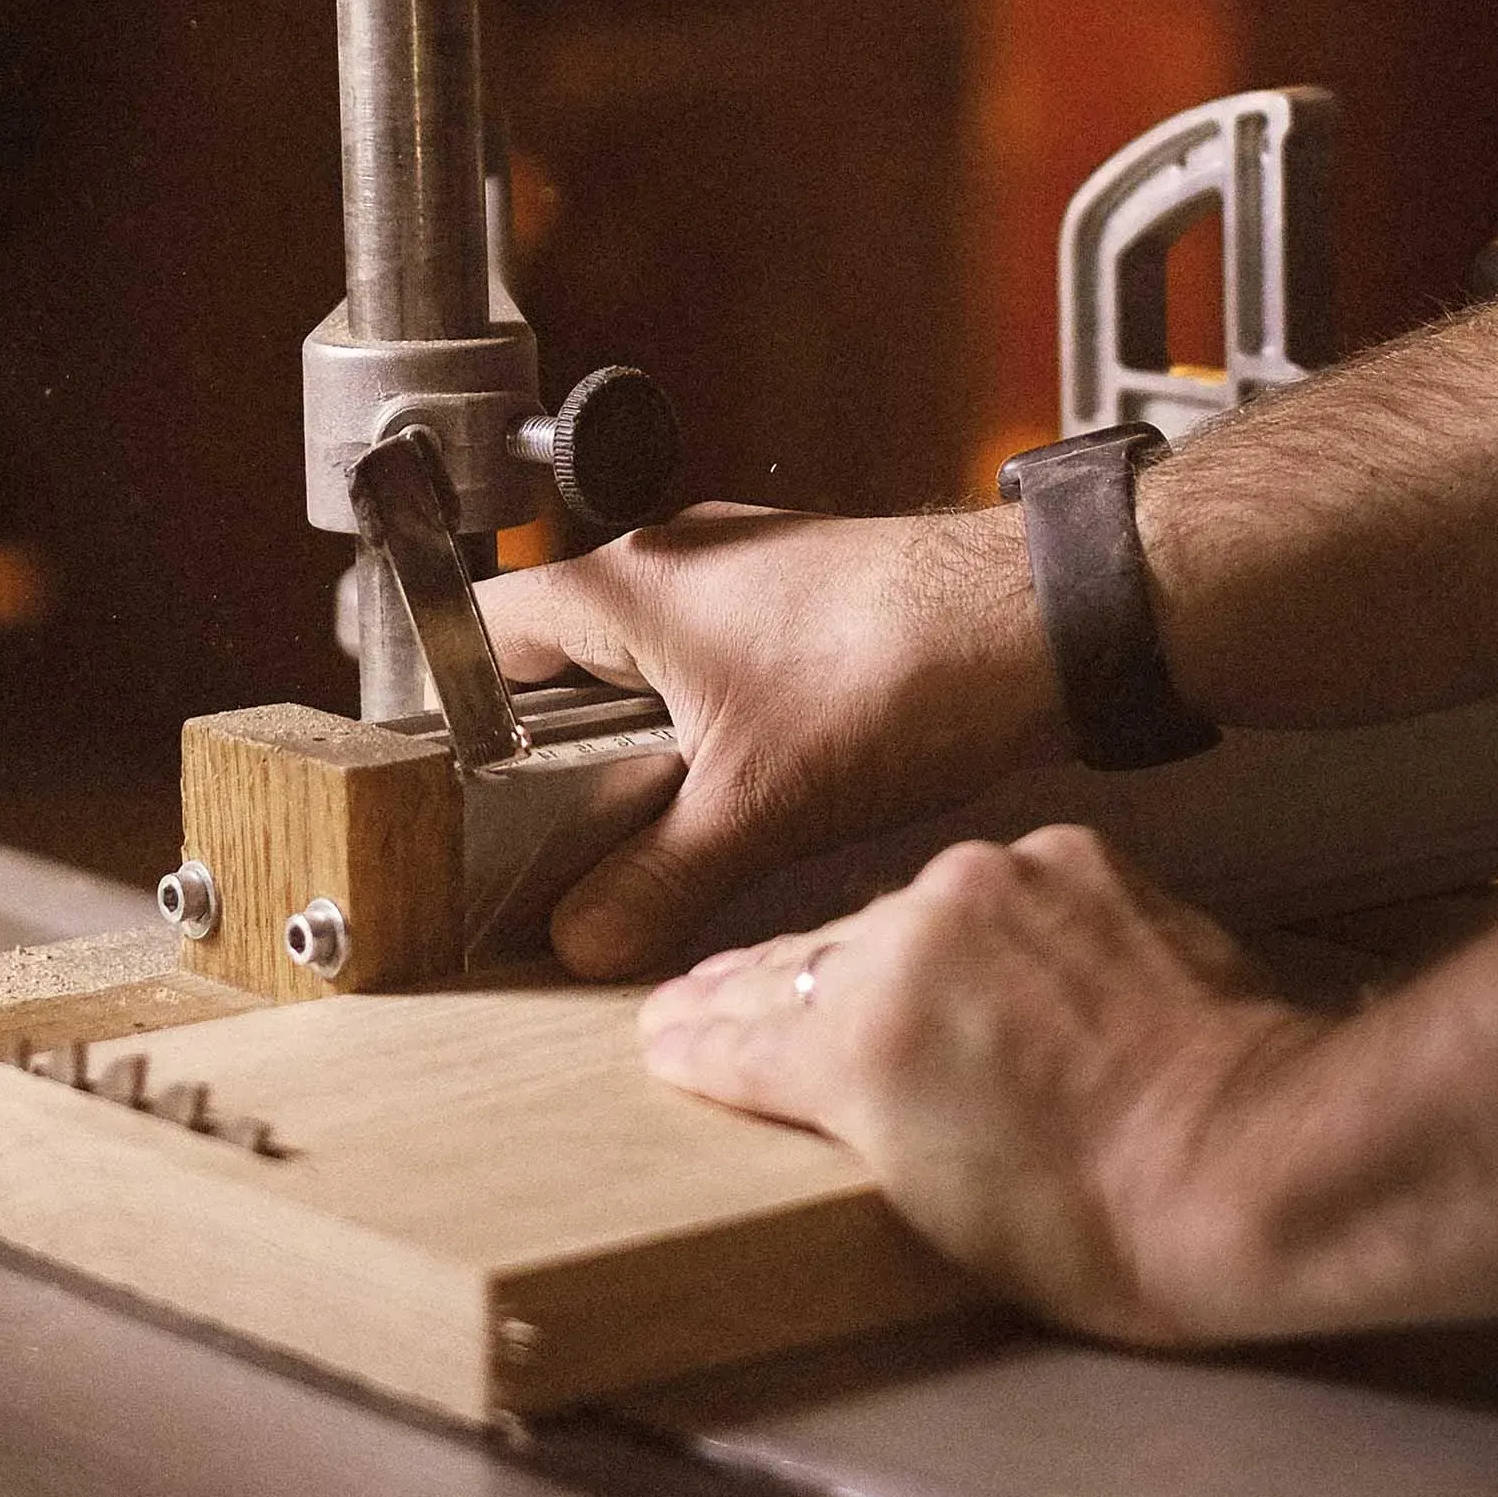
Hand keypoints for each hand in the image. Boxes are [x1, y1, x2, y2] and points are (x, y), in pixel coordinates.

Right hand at [478, 503, 1063, 978]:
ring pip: (645, 659)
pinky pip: (715, 656)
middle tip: (567, 827)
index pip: (485, 629)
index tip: (461, 787)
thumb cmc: (898, 668)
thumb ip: (654, 880)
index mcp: (627, 587)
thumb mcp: (754, 805)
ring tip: (666, 813)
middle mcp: (674, 559)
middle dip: (557, 745)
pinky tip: (750, 776)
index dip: (457, 709)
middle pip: (562, 654)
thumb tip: (585, 937)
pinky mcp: (801, 593)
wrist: (1040, 622)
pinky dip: (710, 718)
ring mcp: (742, 569)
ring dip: (642, 736)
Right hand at [638, 825, 1326, 1343]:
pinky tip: (980, 954)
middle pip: (806, 962)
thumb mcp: (930, 1205)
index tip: (664, 1035)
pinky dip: (981, 922)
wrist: (1257, 1160)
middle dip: (753, 989)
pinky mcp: (1068, 857)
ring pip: (898, 913)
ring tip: (845, 977)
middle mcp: (911, 936)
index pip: (743, 1036)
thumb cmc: (1103, 1225)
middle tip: (703, 998)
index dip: (696, 1042)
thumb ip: (849, 1114)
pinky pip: (994, 888)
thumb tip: (811, 1080)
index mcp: (859, 1039)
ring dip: (874, 952)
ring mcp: (994, 884)